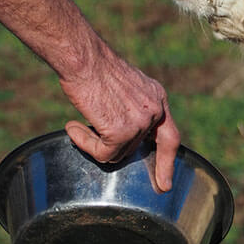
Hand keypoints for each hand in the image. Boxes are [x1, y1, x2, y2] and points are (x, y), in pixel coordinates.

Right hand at [61, 51, 181, 191]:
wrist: (83, 58)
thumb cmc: (95, 68)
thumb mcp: (127, 86)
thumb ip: (134, 108)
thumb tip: (128, 133)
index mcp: (157, 98)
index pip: (170, 136)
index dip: (167, 162)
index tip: (165, 184)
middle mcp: (154, 111)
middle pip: (135, 147)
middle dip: (115, 148)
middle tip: (96, 145)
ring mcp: (139, 123)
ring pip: (117, 152)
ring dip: (96, 142)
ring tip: (80, 121)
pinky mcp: (121, 132)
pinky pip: (103, 154)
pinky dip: (85, 144)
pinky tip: (74, 126)